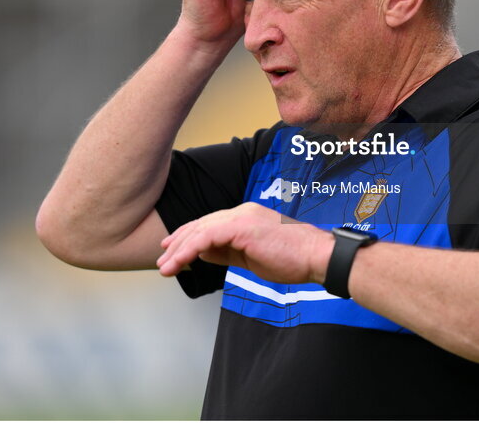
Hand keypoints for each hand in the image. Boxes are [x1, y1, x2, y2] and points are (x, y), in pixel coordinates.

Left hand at [156, 202, 333, 284]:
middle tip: (162, 261)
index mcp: (245, 217)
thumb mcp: (251, 257)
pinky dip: (189, 249)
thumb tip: (203, 253)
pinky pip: (207, 236)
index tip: (170, 250)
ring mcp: (242, 217)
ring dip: (179, 249)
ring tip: (165, 267)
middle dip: (177, 243)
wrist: (316, 256)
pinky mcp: (243, 227)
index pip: (209, 224)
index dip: (187, 236)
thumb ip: (227, 252)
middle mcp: (241, 212)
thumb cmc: (291, 259)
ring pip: (200, 229)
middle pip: (201, 224)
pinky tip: (179, 261)